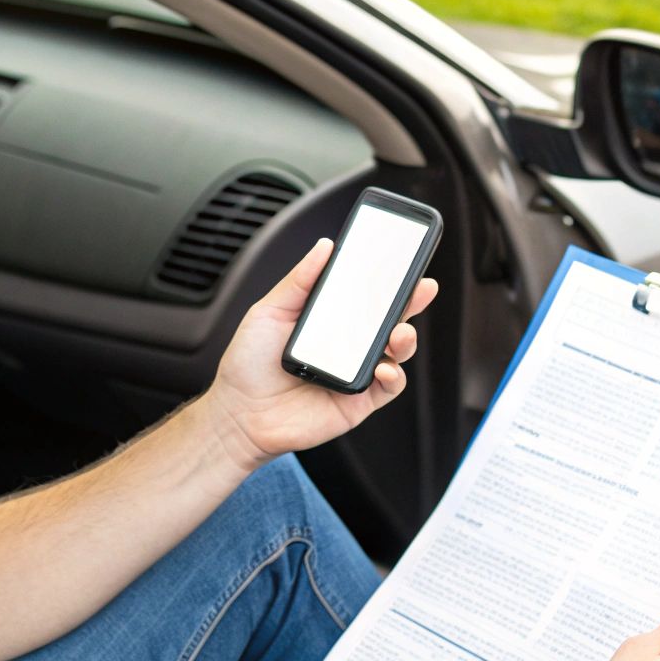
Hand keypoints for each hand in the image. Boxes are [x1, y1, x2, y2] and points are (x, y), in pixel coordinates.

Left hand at [203, 238, 438, 468]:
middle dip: (412, 303)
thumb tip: (325, 246)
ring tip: (400, 332)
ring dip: (406, 339)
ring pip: (397, 354)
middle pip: (391, 321)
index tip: (406, 263)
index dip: (390, 281)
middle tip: (422, 288)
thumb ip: (300, 280)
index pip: (368, 297)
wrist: (238, 413)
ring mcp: (355, 374)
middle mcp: (348, 347)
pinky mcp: (358, 402)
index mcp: (331, 322)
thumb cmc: (249, 365)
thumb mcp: (269, 311)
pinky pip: (389, 388)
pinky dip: (394, 376)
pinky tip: (383, 368)